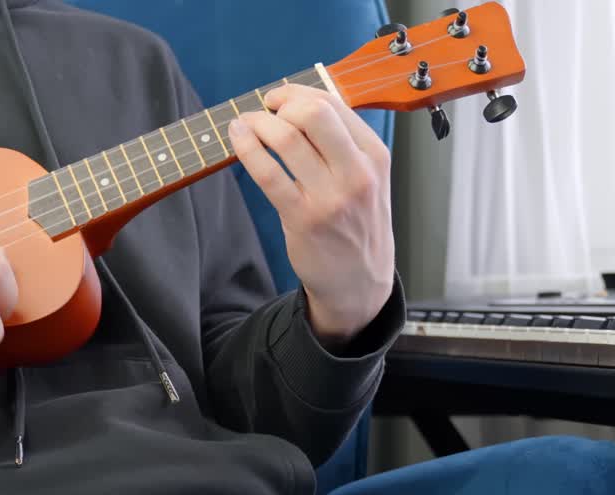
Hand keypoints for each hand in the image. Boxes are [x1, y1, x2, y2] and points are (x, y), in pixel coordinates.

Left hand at [228, 84, 394, 349]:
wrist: (359, 281)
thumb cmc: (356, 224)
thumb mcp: (367, 178)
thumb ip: (341, 143)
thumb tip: (296, 104)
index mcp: (375, 155)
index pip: (334, 104)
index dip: (297, 92)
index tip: (279, 99)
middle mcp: (357, 173)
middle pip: (314, 113)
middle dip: (281, 102)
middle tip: (265, 109)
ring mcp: (331, 197)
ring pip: (287, 139)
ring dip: (257, 124)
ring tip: (245, 124)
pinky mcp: (303, 218)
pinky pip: (268, 173)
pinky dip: (248, 149)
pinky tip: (239, 140)